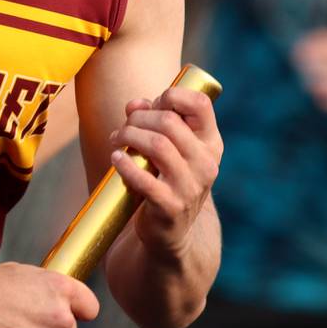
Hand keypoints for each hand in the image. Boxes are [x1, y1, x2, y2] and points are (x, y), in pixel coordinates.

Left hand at [109, 81, 221, 261]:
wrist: (172, 233)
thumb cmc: (167, 180)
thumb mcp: (170, 149)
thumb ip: (154, 119)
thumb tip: (135, 104)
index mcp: (210, 144)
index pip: (201, 104)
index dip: (172, 95)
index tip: (153, 104)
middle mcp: (206, 163)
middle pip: (169, 122)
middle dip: (139, 118)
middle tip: (123, 127)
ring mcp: (190, 186)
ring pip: (157, 145)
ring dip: (129, 136)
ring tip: (116, 140)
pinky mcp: (170, 206)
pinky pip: (144, 179)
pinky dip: (125, 164)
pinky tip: (116, 158)